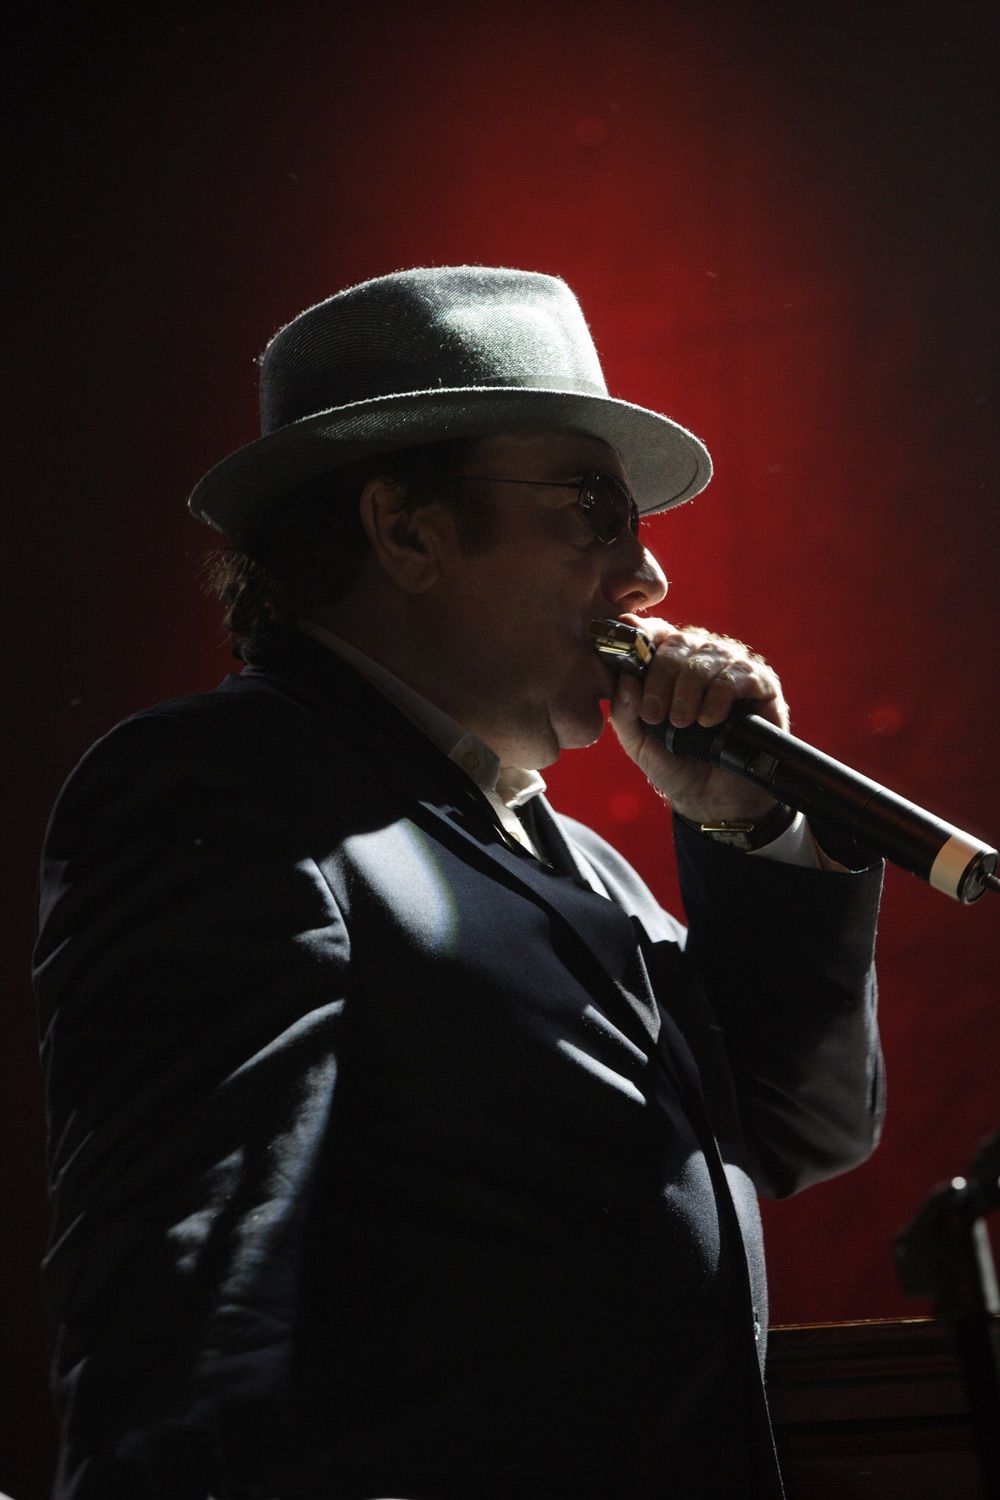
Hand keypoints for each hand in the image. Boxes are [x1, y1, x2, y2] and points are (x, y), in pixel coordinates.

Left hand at [609, 614, 789, 822]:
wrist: (712, 798)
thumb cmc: (673, 763)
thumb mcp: (637, 741)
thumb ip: (623, 711)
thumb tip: (625, 678)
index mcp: (668, 663)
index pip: (654, 632)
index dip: (640, 635)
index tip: (628, 652)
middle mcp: (700, 657)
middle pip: (677, 642)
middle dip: (660, 678)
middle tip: (655, 715)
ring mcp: (731, 667)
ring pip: (706, 657)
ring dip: (688, 691)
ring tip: (681, 724)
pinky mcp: (760, 683)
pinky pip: (738, 675)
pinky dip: (718, 697)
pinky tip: (709, 721)